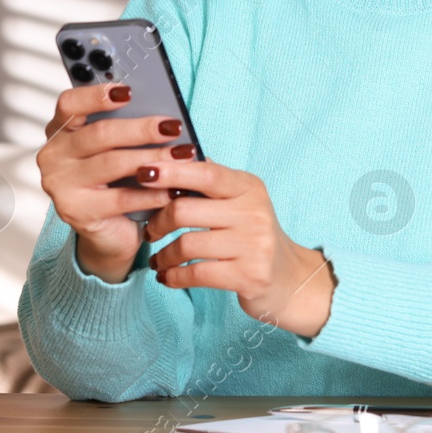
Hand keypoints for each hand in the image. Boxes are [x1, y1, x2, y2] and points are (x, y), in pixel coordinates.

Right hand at [37, 82, 194, 283]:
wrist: (108, 232)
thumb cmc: (115, 182)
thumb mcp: (114, 151)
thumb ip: (123, 128)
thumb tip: (160, 111)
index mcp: (59, 132)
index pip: (69, 104)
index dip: (96, 95)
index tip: (128, 91)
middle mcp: (53, 156)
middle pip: (99, 134)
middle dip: (141, 129)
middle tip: (173, 126)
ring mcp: (60, 185)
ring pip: (112, 164)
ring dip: (152, 157)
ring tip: (182, 155)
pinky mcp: (77, 212)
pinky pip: (120, 198)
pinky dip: (151, 193)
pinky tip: (172, 189)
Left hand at [139, 159, 335, 337]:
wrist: (289, 279)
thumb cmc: (253, 236)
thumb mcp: (240, 202)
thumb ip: (211, 182)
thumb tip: (174, 153)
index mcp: (248, 187)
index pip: (206, 173)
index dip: (171, 171)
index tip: (142, 172)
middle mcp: (254, 213)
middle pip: (185, 210)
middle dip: (158, 222)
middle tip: (149, 231)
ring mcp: (254, 246)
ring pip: (187, 245)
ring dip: (163, 255)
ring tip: (157, 260)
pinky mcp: (249, 276)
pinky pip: (196, 274)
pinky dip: (173, 276)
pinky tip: (167, 277)